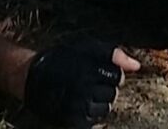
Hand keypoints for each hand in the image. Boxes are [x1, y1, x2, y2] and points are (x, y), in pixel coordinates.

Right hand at [21, 38, 140, 126]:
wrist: (30, 76)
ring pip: (105, 109)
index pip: (117, 76)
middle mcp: (84, 88)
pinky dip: (93, 118)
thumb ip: (113, 54)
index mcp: (89, 68)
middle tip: (90, 84)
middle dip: (105, 89)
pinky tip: (85, 108)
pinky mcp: (72, 120)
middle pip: (112, 94)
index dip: (111, 74)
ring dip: (99, 103)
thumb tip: (137, 66)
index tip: (100, 73)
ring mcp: (78, 106)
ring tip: (85, 95)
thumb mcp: (85, 47)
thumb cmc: (60, 59)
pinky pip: (94, 123)